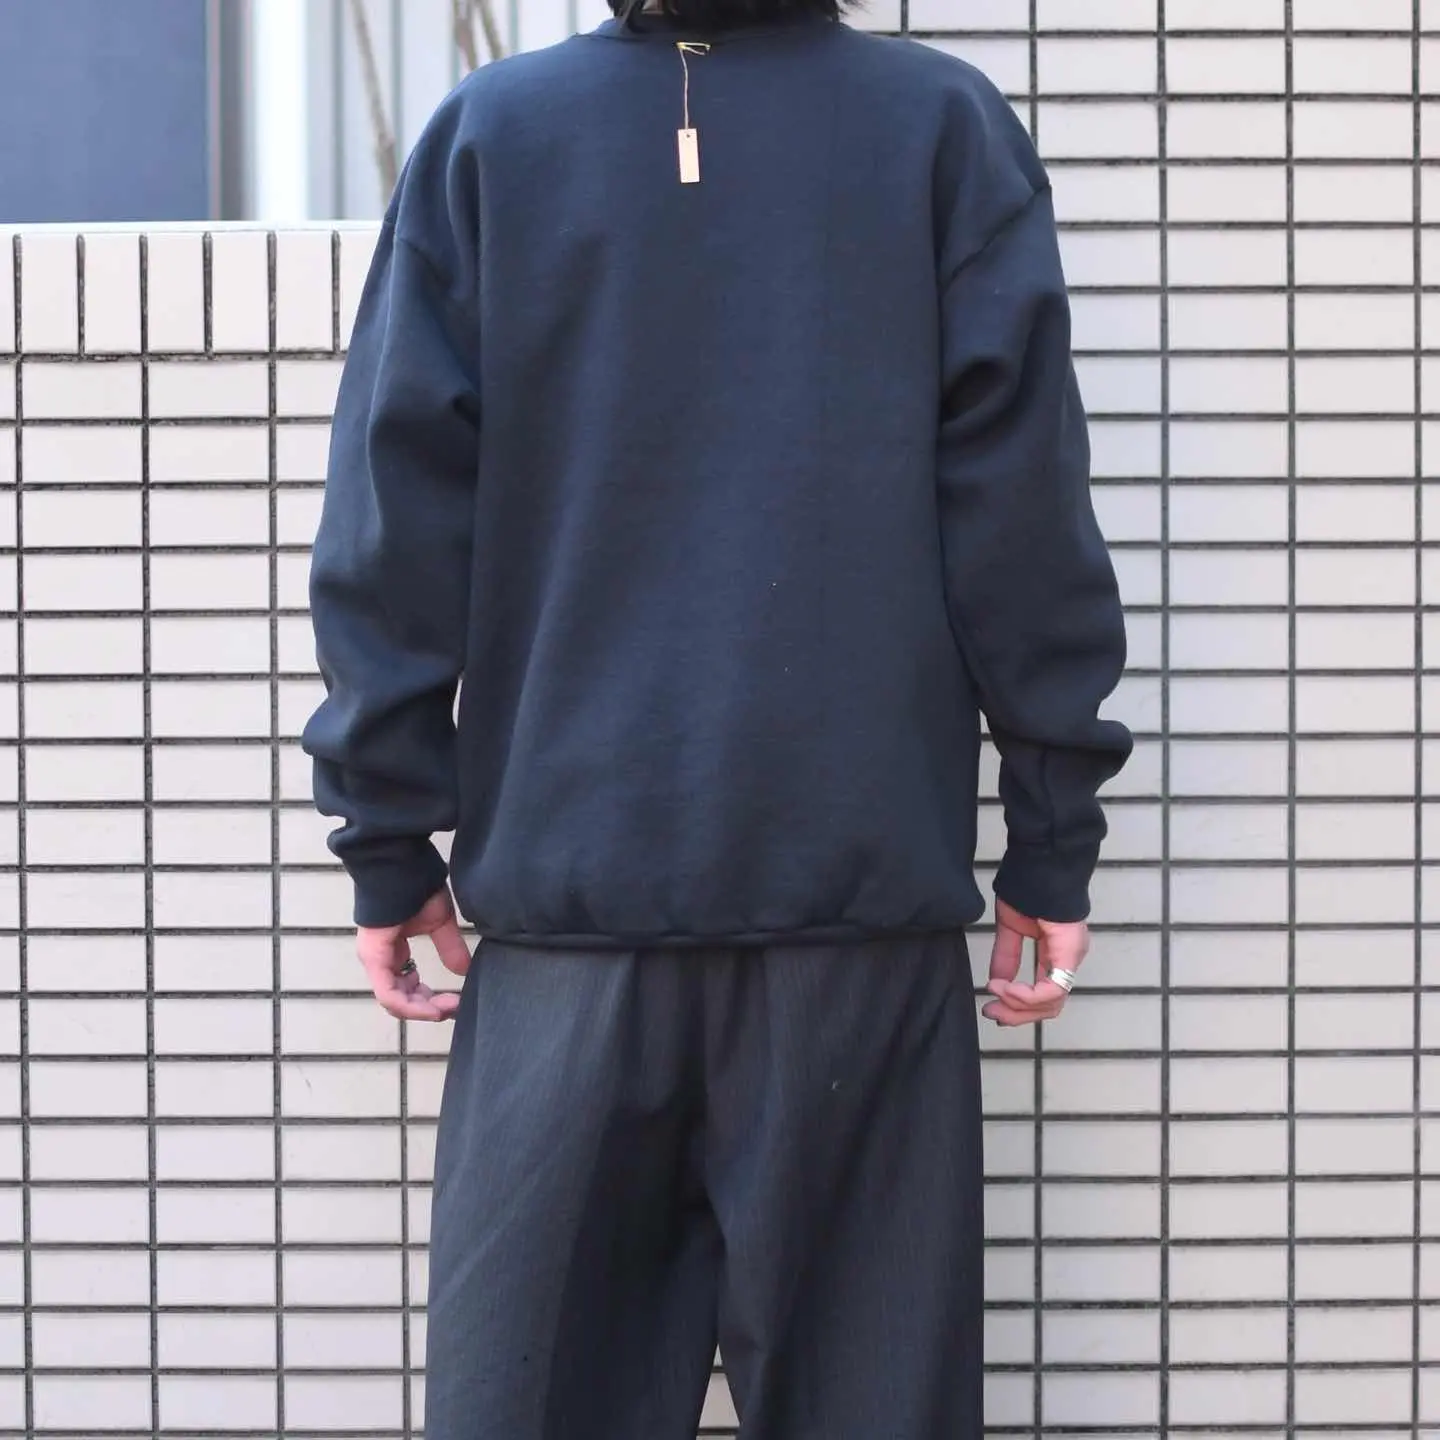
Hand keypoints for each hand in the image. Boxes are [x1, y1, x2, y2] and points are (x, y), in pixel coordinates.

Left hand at [356, 888, 471, 1021]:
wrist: (400, 864)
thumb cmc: (416, 887)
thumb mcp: (440, 923)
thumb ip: (449, 948)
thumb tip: (464, 970)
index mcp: (393, 953)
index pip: (407, 989)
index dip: (430, 1001)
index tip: (456, 1001)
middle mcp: (381, 961)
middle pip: (401, 1000)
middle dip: (429, 1009)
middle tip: (454, 1009)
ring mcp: (374, 960)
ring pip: (394, 1002)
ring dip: (422, 1010)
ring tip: (447, 1009)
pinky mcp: (374, 957)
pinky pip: (389, 993)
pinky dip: (412, 1006)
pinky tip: (433, 1008)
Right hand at [982, 898, 1087, 1026]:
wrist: (1040, 863)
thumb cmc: (1029, 887)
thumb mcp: (1010, 927)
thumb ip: (1006, 956)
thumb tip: (997, 982)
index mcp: (1057, 955)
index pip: (1045, 995)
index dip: (1019, 1008)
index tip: (993, 1008)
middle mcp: (1068, 961)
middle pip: (1049, 1007)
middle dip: (1016, 1014)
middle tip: (991, 1013)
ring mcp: (1071, 958)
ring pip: (1052, 1003)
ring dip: (1018, 1006)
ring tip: (995, 993)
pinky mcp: (1069, 953)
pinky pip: (1052, 988)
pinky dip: (1026, 995)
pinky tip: (1004, 987)